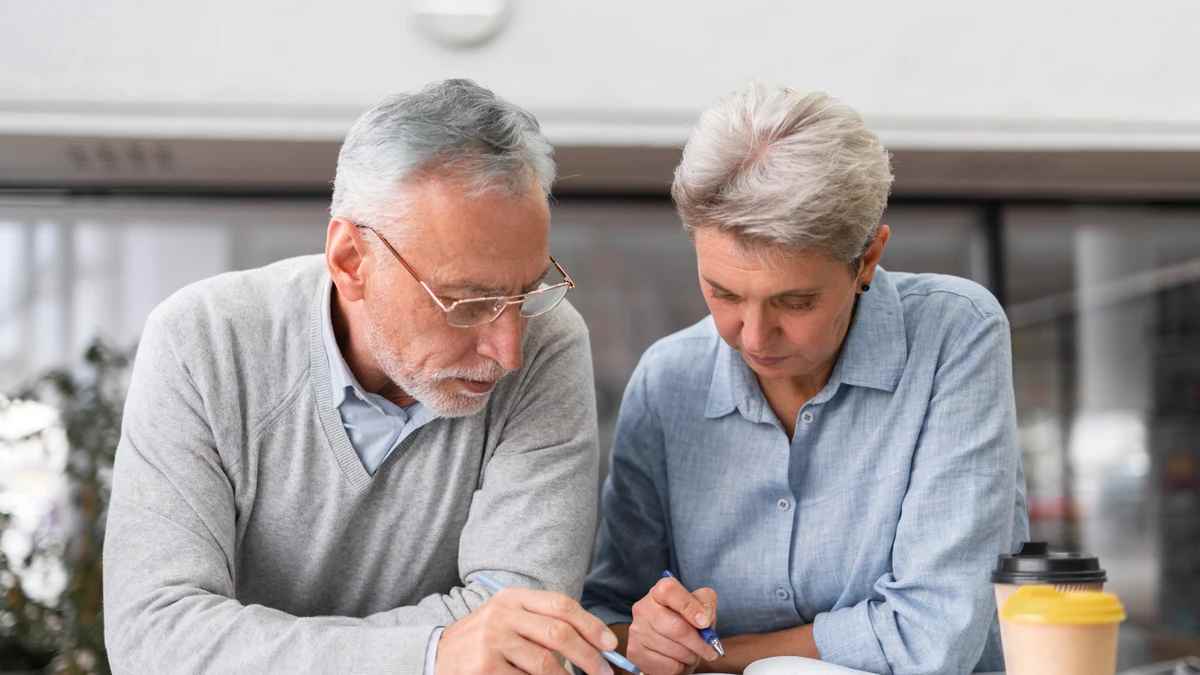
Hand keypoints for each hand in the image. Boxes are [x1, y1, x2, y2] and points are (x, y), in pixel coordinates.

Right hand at [436, 587, 617, 674]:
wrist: (436, 656)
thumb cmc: (483, 640)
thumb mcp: (508, 619)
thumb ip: (541, 624)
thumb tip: (590, 643)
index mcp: (513, 597)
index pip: (561, 605)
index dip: (591, 624)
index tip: (609, 644)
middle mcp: (503, 614)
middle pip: (559, 634)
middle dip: (588, 657)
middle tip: (604, 673)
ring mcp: (492, 641)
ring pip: (546, 663)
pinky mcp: (485, 668)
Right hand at [626, 576, 718, 674]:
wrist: (669, 643)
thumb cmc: (686, 621)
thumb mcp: (701, 606)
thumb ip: (706, 604)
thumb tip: (703, 619)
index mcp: (659, 592)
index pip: (669, 591)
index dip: (689, 607)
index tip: (704, 623)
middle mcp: (643, 608)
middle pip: (676, 627)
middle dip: (698, 643)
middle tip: (709, 651)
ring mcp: (637, 631)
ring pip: (673, 649)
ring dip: (690, 656)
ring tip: (691, 653)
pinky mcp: (636, 652)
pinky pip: (667, 665)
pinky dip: (680, 667)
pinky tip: (678, 660)